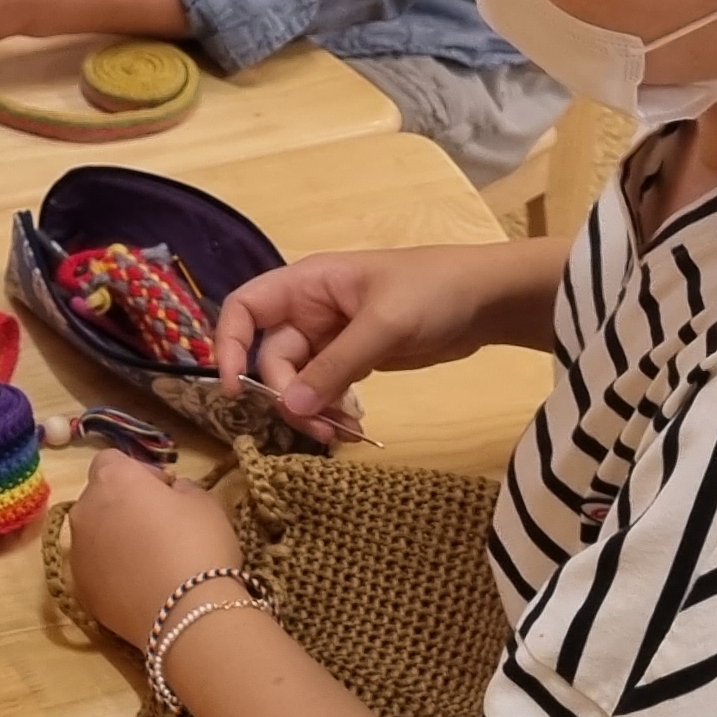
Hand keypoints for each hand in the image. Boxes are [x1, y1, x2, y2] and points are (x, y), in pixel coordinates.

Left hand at [64, 450, 251, 647]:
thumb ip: (181, 488)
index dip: (139, 472)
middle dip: (124, 504)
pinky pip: (94, 568)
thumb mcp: (204, 502)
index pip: (112, 460)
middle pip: (99, 497)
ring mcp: (77, 552)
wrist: (186, 613)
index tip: (165, 492)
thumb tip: (171, 493)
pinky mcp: (80, 589)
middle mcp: (85, 510)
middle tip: (158, 526)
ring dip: (114, 538)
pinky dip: (110, 571)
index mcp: (112, 480)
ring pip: (93, 534)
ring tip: (149, 562)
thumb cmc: (198, 545)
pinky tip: (139, 587)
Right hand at [207, 245, 529, 446]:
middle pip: (272, 355)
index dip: (228, 343)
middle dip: (287, 393)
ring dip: (310, 408)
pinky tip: (353, 426)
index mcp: (308, 284)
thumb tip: (288, 407)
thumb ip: (335, 365)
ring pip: (298, 378)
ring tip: (340, 432)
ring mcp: (332, 336)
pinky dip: (331, 409)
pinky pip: (325, 388)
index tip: (234, 389)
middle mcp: (310, 309)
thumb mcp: (384, 325)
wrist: (488, 300)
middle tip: (316, 427)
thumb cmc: (434, 292)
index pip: (245, 308)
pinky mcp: (355, 358)